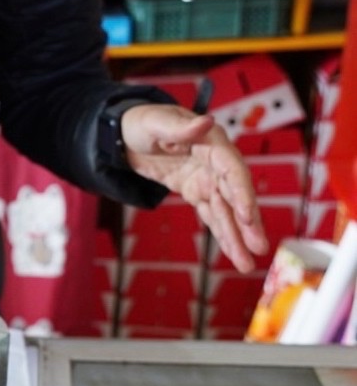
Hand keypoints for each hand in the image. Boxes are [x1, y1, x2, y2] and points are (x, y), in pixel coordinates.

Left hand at [120, 104, 268, 272]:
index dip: (242, 193)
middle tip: (259, 247)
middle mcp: (216, 162)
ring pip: (226, 211)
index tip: (248, 215)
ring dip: (237, 237)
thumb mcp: (155, 122)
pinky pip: (212, 215)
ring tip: (248, 264)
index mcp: (211, 142)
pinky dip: (222, 234)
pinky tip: (235, 255)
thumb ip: (180, 127)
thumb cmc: (142, 123)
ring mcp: (207, 179)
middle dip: (247, 223)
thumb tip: (206, 122)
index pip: (232, 170)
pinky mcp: (196, 191)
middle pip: (235, 196)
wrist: (127, 135)